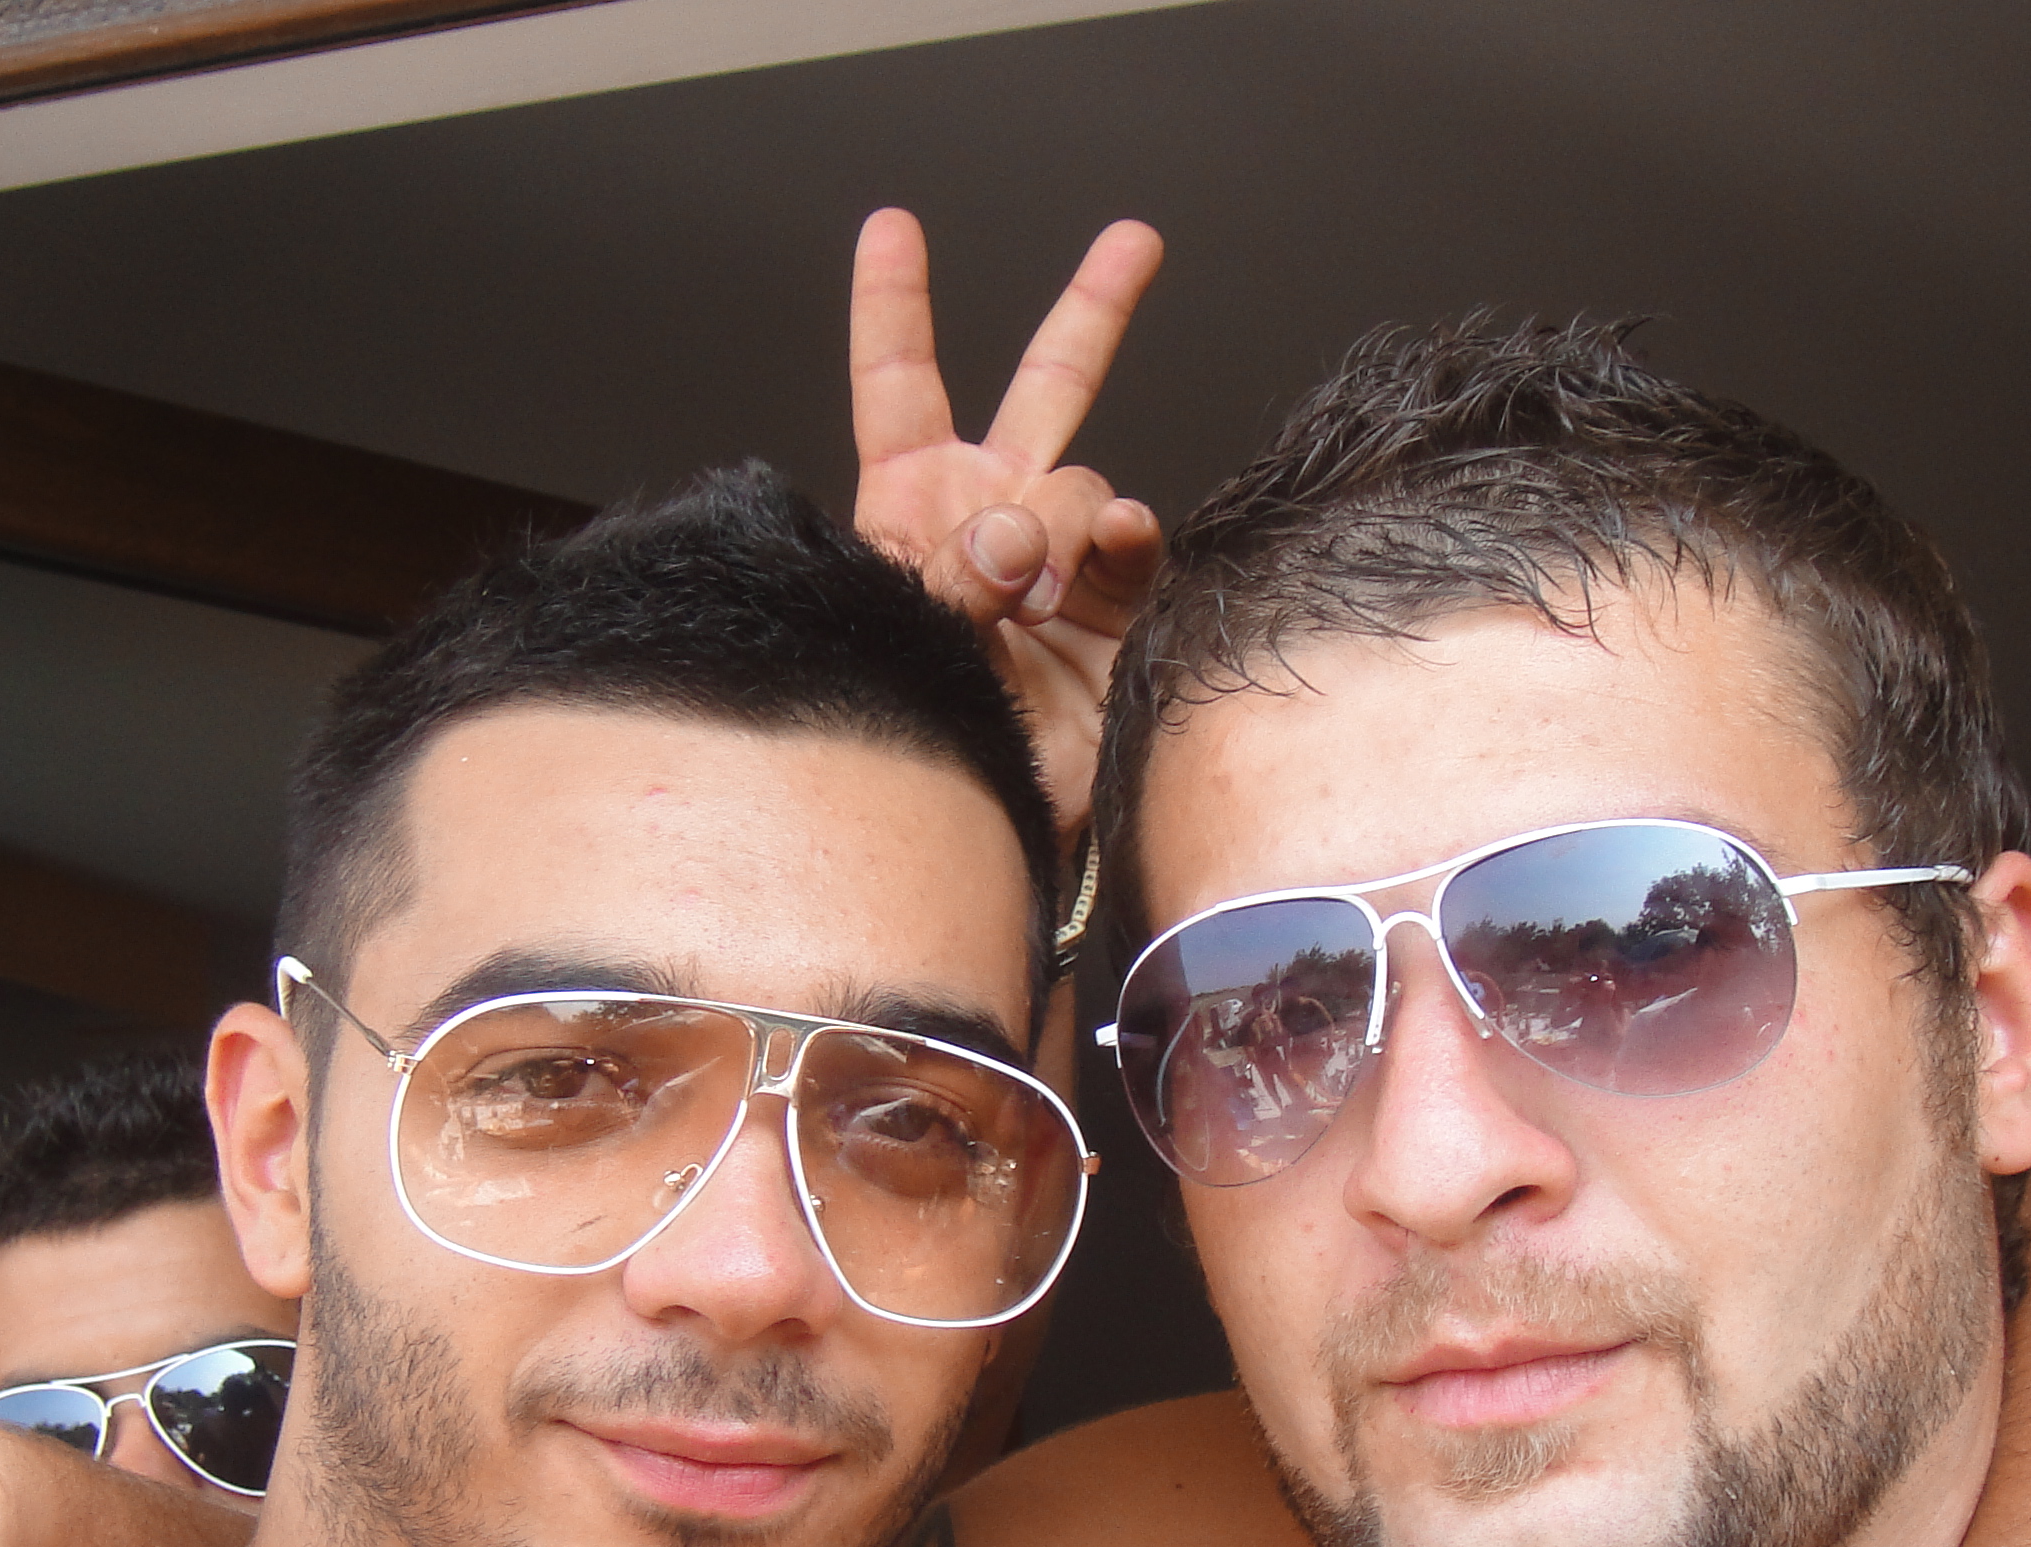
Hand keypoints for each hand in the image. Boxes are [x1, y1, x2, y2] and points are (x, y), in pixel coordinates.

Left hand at [849, 208, 1167, 832]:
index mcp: (911, 507)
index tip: (896, 227)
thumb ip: (947, 576)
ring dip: (1057, 517)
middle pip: (1045, 390)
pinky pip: (1131, 542)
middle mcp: (992, 514)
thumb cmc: (915, 742)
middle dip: (1094, 310)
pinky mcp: (1118, 608)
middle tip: (1135, 242)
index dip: (895, 308)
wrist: (990, 834)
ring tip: (1028, 587)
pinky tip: (1101, 562)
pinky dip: (1119, 541)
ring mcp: (1065, 561)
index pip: (897, 390)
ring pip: (1087, 475)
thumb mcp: (899, 643)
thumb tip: (1016, 530)